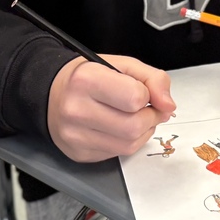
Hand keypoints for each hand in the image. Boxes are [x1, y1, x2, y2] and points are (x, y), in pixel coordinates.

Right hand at [47, 55, 175, 162]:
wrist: (51, 94)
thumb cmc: (88, 77)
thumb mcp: (122, 65)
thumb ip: (152, 78)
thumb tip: (168, 105)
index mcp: (86, 80)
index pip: (135, 97)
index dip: (147, 95)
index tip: (143, 92)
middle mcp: (76, 109)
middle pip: (134, 125)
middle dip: (150, 117)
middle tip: (147, 108)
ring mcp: (75, 135)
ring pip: (129, 144)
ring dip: (142, 131)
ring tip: (135, 117)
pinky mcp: (79, 153)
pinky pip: (118, 154)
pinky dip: (128, 142)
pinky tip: (120, 128)